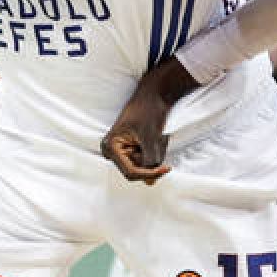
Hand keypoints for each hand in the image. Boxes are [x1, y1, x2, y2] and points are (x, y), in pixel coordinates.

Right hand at [100, 58, 197, 183]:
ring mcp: (120, 151)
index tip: (166, 168)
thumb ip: (150, 160)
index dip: (149, 173)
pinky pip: (145, 159)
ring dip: (154, 154)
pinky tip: (156, 137)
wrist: (154, 94)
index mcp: (111, 147)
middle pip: (136, 170)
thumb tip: (151, 183)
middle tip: (159, 140)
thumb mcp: (150, 137)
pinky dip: (154, 151)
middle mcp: (112, 151)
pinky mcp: (130, 149)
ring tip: (157, 135)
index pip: (130, 172)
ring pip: (143, 165)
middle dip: (151, 160)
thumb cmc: (149, 110)